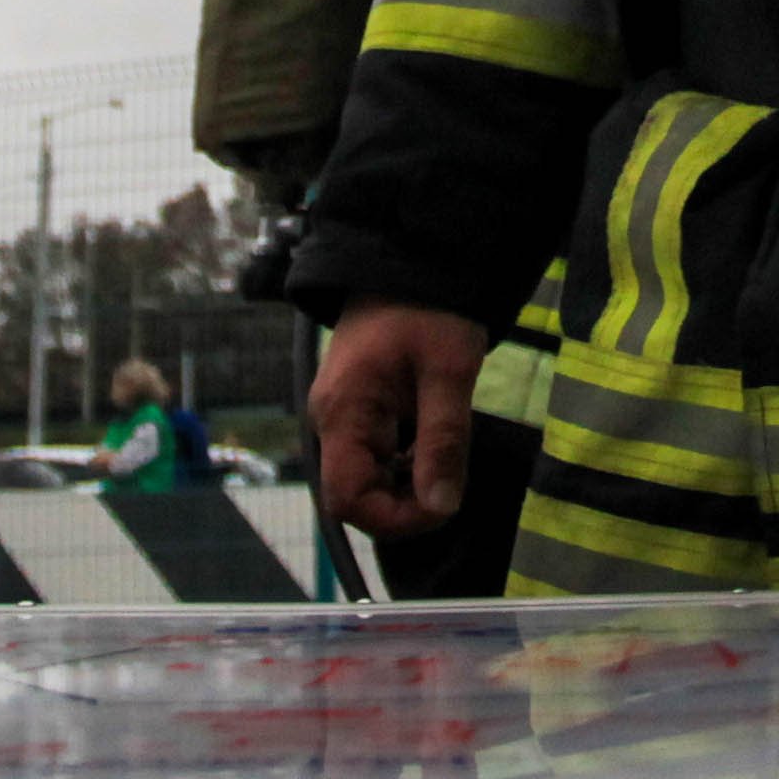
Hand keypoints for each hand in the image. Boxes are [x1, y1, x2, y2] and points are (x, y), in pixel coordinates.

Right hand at [312, 297, 491, 537]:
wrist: (407, 260)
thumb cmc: (428, 309)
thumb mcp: (448, 372)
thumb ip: (443, 441)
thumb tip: (442, 507)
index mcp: (343, 412)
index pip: (347, 499)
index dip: (393, 518)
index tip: (441, 506)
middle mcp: (329, 421)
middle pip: (354, 497)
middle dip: (403, 505)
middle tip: (449, 482)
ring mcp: (339, 417)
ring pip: (364, 481)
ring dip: (405, 487)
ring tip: (442, 458)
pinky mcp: (354, 413)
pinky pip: (371, 460)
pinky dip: (403, 467)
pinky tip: (430, 446)